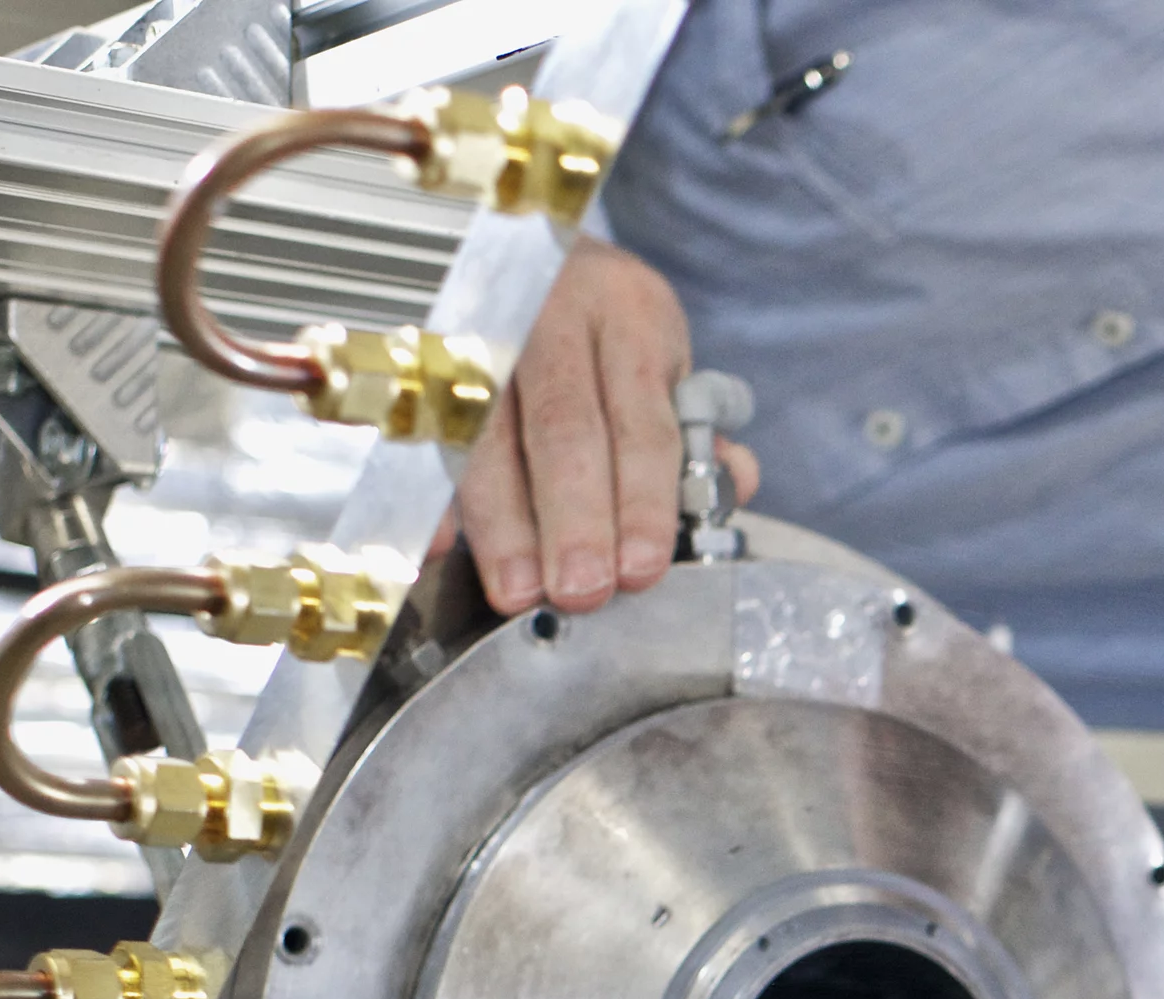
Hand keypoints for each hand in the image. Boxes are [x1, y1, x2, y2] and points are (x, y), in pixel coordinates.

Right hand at [451, 236, 757, 615]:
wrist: (527, 245)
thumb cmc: (603, 322)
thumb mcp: (662, 355)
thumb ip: (694, 427)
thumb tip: (735, 481)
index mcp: (630, 311)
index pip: (642, 421)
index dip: (641, 501)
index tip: (640, 567)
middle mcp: (553, 308)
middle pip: (563, 429)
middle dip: (572, 519)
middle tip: (581, 590)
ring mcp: (483, 323)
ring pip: (489, 434)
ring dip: (503, 521)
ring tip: (519, 588)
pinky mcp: (428, 346)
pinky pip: (428, 428)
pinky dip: (432, 489)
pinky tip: (438, 540)